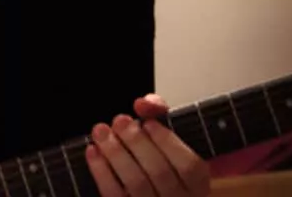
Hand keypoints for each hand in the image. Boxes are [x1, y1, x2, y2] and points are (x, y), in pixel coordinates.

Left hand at [85, 94, 209, 195]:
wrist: (150, 190)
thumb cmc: (161, 160)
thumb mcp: (169, 136)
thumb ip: (161, 115)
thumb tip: (143, 103)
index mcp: (197, 184)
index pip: (189, 165)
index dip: (167, 141)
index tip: (148, 123)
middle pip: (159, 172)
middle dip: (136, 142)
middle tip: (119, 121)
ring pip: (136, 184)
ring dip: (115, 153)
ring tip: (101, 131)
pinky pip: (114, 195)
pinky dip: (101, 171)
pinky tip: (93, 151)